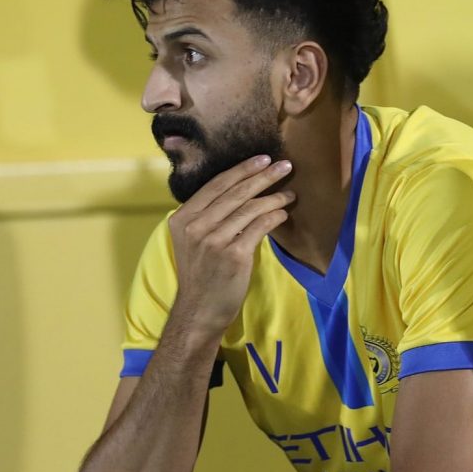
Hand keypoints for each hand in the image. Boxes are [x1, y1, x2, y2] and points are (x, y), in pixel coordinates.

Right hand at [168, 155, 293, 331]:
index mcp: (182, 219)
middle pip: (235, 192)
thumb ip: (205, 217)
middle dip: (263, 176)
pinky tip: (283, 213)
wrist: (199, 311)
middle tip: (284, 165)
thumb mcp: (191, 241)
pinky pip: (259, 227)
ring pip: (250, 208)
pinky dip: (273, 217)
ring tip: (290, 194)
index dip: (241, 170)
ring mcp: (214, 241)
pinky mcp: (233, 256)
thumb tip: (237, 190)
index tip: (262, 160)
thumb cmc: (200, 275)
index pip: (216, 185)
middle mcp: (196, 227)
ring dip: (274, 198)